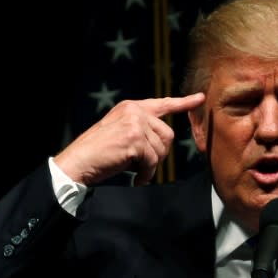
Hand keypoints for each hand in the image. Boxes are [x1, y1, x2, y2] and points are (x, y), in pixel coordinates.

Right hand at [54, 93, 205, 185]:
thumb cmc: (99, 153)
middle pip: (167, 135)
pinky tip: (135, 178)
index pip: (162, 103)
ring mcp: (135, 124)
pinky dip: (146, 174)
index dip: (183, 103)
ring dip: (151, 165)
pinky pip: (153, 161)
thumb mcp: (121, 132)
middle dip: (159, 154)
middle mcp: (134, 111)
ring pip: (161, 150)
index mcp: (131, 107)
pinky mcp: (134, 139)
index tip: (200, 99)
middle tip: (143, 165)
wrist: (78, 162)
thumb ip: (141, 129)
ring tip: (134, 169)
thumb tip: (164, 140)